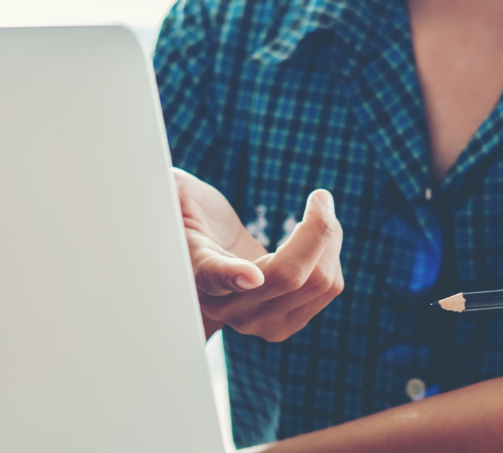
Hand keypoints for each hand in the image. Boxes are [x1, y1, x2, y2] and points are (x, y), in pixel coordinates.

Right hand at [173, 169, 344, 341]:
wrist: (204, 255)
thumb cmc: (189, 216)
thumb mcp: (175, 194)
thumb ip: (171, 185)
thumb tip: (169, 179)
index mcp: (196, 269)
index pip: (215, 277)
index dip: (233, 275)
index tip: (251, 274)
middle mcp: (226, 307)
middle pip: (289, 276)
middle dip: (318, 228)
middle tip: (320, 196)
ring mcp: (258, 322)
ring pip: (318, 283)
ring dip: (331, 238)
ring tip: (319, 211)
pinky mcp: (286, 323)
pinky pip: (330, 288)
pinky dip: (333, 253)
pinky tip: (319, 237)